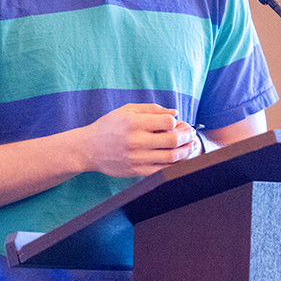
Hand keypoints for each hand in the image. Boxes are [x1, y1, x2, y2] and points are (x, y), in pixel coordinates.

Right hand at [82, 103, 200, 176]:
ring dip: (186, 151)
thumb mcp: (126, 110)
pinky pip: (163, 169)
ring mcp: (137, 158)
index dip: (176, 121)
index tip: (177, 122)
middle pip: (173, 140)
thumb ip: (151, 109)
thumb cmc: (108, 127)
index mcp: (134, 123)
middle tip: (191, 133)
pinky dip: (176, 164)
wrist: (89, 149)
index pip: (167, 122)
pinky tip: (179, 157)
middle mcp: (136, 141)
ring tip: (191, 145)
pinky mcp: (137, 171)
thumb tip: (174, 112)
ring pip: (172, 157)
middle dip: (188, 135)